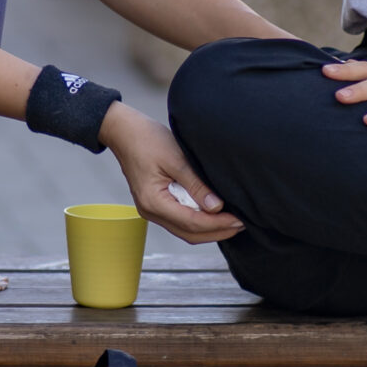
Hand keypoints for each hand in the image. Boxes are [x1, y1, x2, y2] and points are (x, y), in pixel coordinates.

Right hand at [102, 104, 243, 241]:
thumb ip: (196, 185)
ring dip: (208, 229)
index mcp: (154, 201)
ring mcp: (151, 210)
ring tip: (232, 222)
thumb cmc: (147, 140)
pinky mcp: (155, 205)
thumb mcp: (176, 158)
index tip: (239, 219)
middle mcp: (150, 211)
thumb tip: (216, 207)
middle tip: (241, 224)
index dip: (218, 224)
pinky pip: (180, 221)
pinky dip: (198, 222)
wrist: (124, 132)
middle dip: (217, 232)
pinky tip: (213, 215)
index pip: (192, 222)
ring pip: (185, 231)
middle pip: (189, 234)